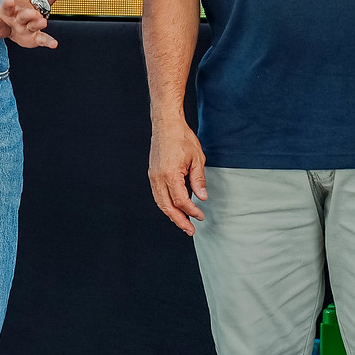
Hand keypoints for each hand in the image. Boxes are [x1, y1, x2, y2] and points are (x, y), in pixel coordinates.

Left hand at [0, 0, 58, 48]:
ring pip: (35, 23)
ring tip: (43, 22)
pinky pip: (42, 38)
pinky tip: (53, 44)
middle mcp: (20, 16)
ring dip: (38, 22)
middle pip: (24, 14)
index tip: (8, 0)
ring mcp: (28, 26)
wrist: (14, 20)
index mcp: (7, 11)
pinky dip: (48, 41)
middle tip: (31, 13)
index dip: (8, 4)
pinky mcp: (35, 36)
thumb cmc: (0, 21)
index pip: (7, 7)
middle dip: (27, 13)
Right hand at [148, 118, 207, 234]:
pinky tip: (175, 208)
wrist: (166, 124)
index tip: (201, 216)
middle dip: (179, 220)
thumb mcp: (197, 159)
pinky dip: (166, 205)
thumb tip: (202, 198)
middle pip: (167, 206)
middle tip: (190, 230)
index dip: (192, 211)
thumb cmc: (182, 138)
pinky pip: (158, 195)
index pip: (181, 200)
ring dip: (171, 214)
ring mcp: (153, 176)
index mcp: (170, 174)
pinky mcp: (152, 174)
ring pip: (160, 202)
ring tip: (183, 223)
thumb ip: (198, 180)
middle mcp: (158, 177)